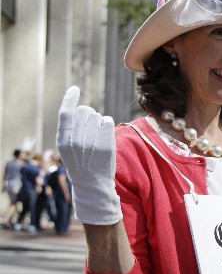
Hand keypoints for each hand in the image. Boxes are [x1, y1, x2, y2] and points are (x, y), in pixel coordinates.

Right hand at [56, 86, 121, 225]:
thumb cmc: (80, 163)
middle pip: (83, 111)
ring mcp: (91, 142)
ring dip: (98, 120)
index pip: (65, 113)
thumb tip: (82, 109)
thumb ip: (71, 130)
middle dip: (88, 114)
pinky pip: (108, 121)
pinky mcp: (106, 144)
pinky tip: (105, 135)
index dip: (70, 99)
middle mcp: (75, 140)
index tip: (74, 89)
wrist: (92, 184)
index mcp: (62, 140)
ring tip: (96, 135)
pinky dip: (107, 124)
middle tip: (90, 126)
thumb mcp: (67, 147)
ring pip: (96, 115)